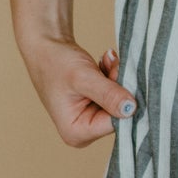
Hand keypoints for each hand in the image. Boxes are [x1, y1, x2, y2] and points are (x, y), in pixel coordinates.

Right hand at [20, 36, 138, 148]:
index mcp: (76, 132)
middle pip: (118, 113)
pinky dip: (113, 76)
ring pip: (119, 101)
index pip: (115, 123)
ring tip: (107, 60)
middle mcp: (83, 130)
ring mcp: (89, 119)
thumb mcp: (83, 77)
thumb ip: (108, 94)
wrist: (45, 45)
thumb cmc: (56, 62)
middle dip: (121, 87)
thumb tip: (132, 109)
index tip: (124, 76)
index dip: (125, 101)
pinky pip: (114, 94)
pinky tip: (104, 63)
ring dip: (118, 78)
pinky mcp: (94, 106)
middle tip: (115, 65)